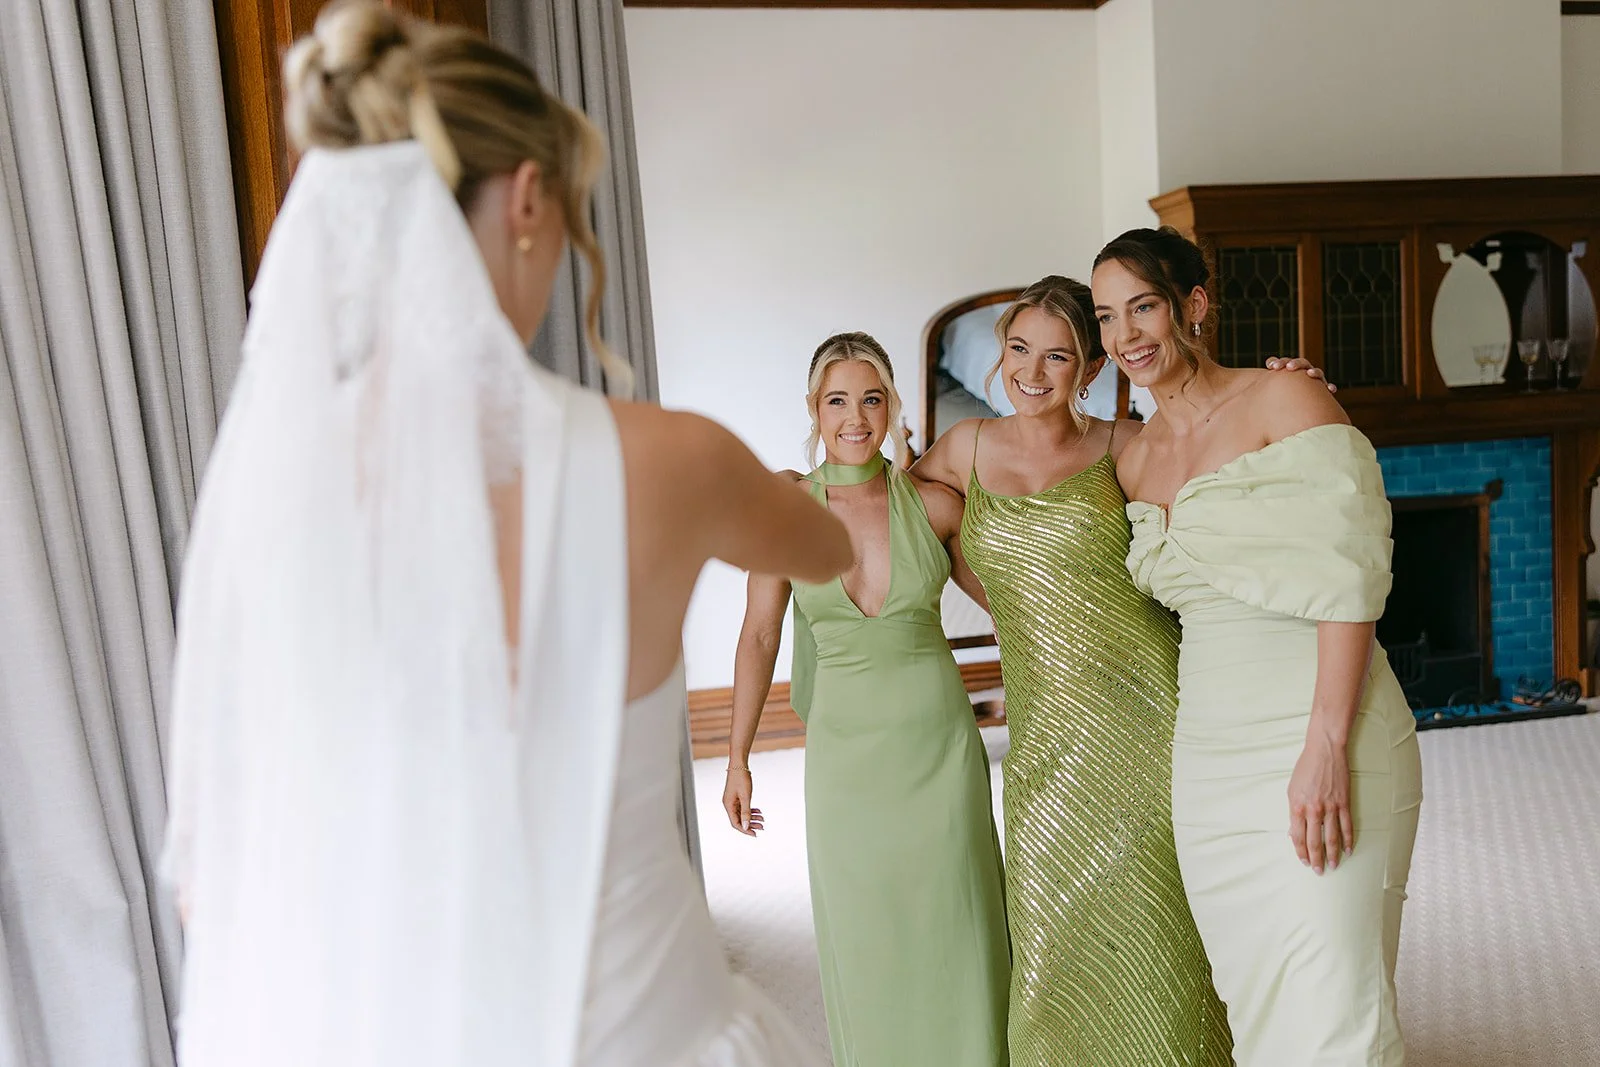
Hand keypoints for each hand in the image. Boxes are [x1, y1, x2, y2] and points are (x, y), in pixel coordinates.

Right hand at [722, 768, 763, 835]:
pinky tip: (758, 811)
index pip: (736, 823)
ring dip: (752, 817)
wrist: (739, 764)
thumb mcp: (746, 796)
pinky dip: (750, 810)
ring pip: (742, 814)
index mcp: (728, 805)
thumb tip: (746, 826)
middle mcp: (729, 804)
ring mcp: (732, 800)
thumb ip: (746, 812)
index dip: (745, 830)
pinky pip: (743, 807)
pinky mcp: (736, 796)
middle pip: (739, 820)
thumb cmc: (741, 778)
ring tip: (762, 819)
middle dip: (750, 824)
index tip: (755, 834)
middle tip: (762, 827)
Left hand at [1264, 356, 1336, 393]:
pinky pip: (1329, 388)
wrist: (1299, 403)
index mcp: (1293, 369)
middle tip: (1289, 367)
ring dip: (1314, 372)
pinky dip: (1330, 387)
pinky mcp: (1324, 390)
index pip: (1287, 362)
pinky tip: (1330, 389)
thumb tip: (1269, 363)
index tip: (1271, 367)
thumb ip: (1274, 373)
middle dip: (1296, 364)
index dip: (1280, 362)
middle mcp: (1306, 371)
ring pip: (1317, 373)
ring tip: (1310, 373)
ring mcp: (1316, 380)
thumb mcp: (1278, 383)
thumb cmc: (1284, 392)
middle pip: (1302, 363)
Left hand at [1287, 732, 1352, 873]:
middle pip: (1314, 841)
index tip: (1303, 861)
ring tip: (1333, 866)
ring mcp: (1330, 807)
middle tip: (1318, 871)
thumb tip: (1294, 832)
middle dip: (1316, 859)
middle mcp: (1313, 809)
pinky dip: (1348, 840)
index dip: (1300, 851)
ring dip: (1332, 855)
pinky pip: (1347, 827)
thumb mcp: (1292, 789)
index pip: (1298, 836)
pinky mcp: (1344, 803)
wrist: (1324, 751)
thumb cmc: (1305, 769)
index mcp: (1297, 806)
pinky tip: (1348, 850)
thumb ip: (1293, 812)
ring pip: (1332, 838)